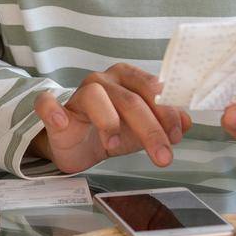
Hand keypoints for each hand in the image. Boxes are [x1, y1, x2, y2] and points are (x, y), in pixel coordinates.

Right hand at [29, 64, 192, 173]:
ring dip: (108, 122)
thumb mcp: (141, 129)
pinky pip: (47, 103)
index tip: (177, 135)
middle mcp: (103, 81)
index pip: (150, 88)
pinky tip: (62, 122)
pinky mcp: (53, 111)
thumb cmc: (112, 129)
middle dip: (150, 129)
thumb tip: (188, 120)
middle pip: (129, 99)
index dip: (165, 110)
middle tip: (163, 156)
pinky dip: (53, 110)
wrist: (75, 144)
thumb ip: (164, 123)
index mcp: (127, 79)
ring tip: (115, 147)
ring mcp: (76, 94)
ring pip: (94, 97)